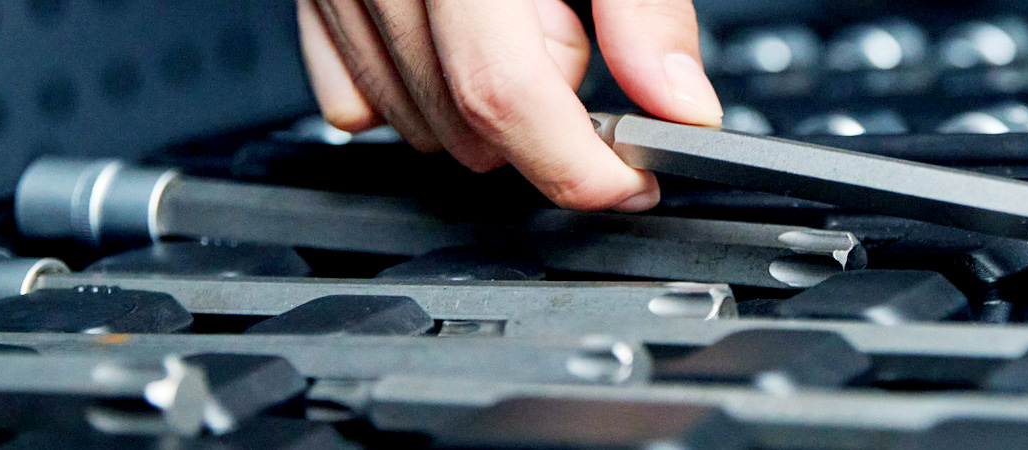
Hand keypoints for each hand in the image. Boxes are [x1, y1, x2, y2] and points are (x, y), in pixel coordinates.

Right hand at [295, 0, 722, 210]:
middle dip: (543, 118)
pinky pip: (349, 87)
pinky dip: (412, 90)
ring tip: (527, 16)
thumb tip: (679, 102)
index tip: (627, 181)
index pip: (503, 92)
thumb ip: (646, 7)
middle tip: (585, 45)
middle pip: (459, 116)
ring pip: (405, 115)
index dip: (575, 162)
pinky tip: (460, 39)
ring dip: (480, 107)